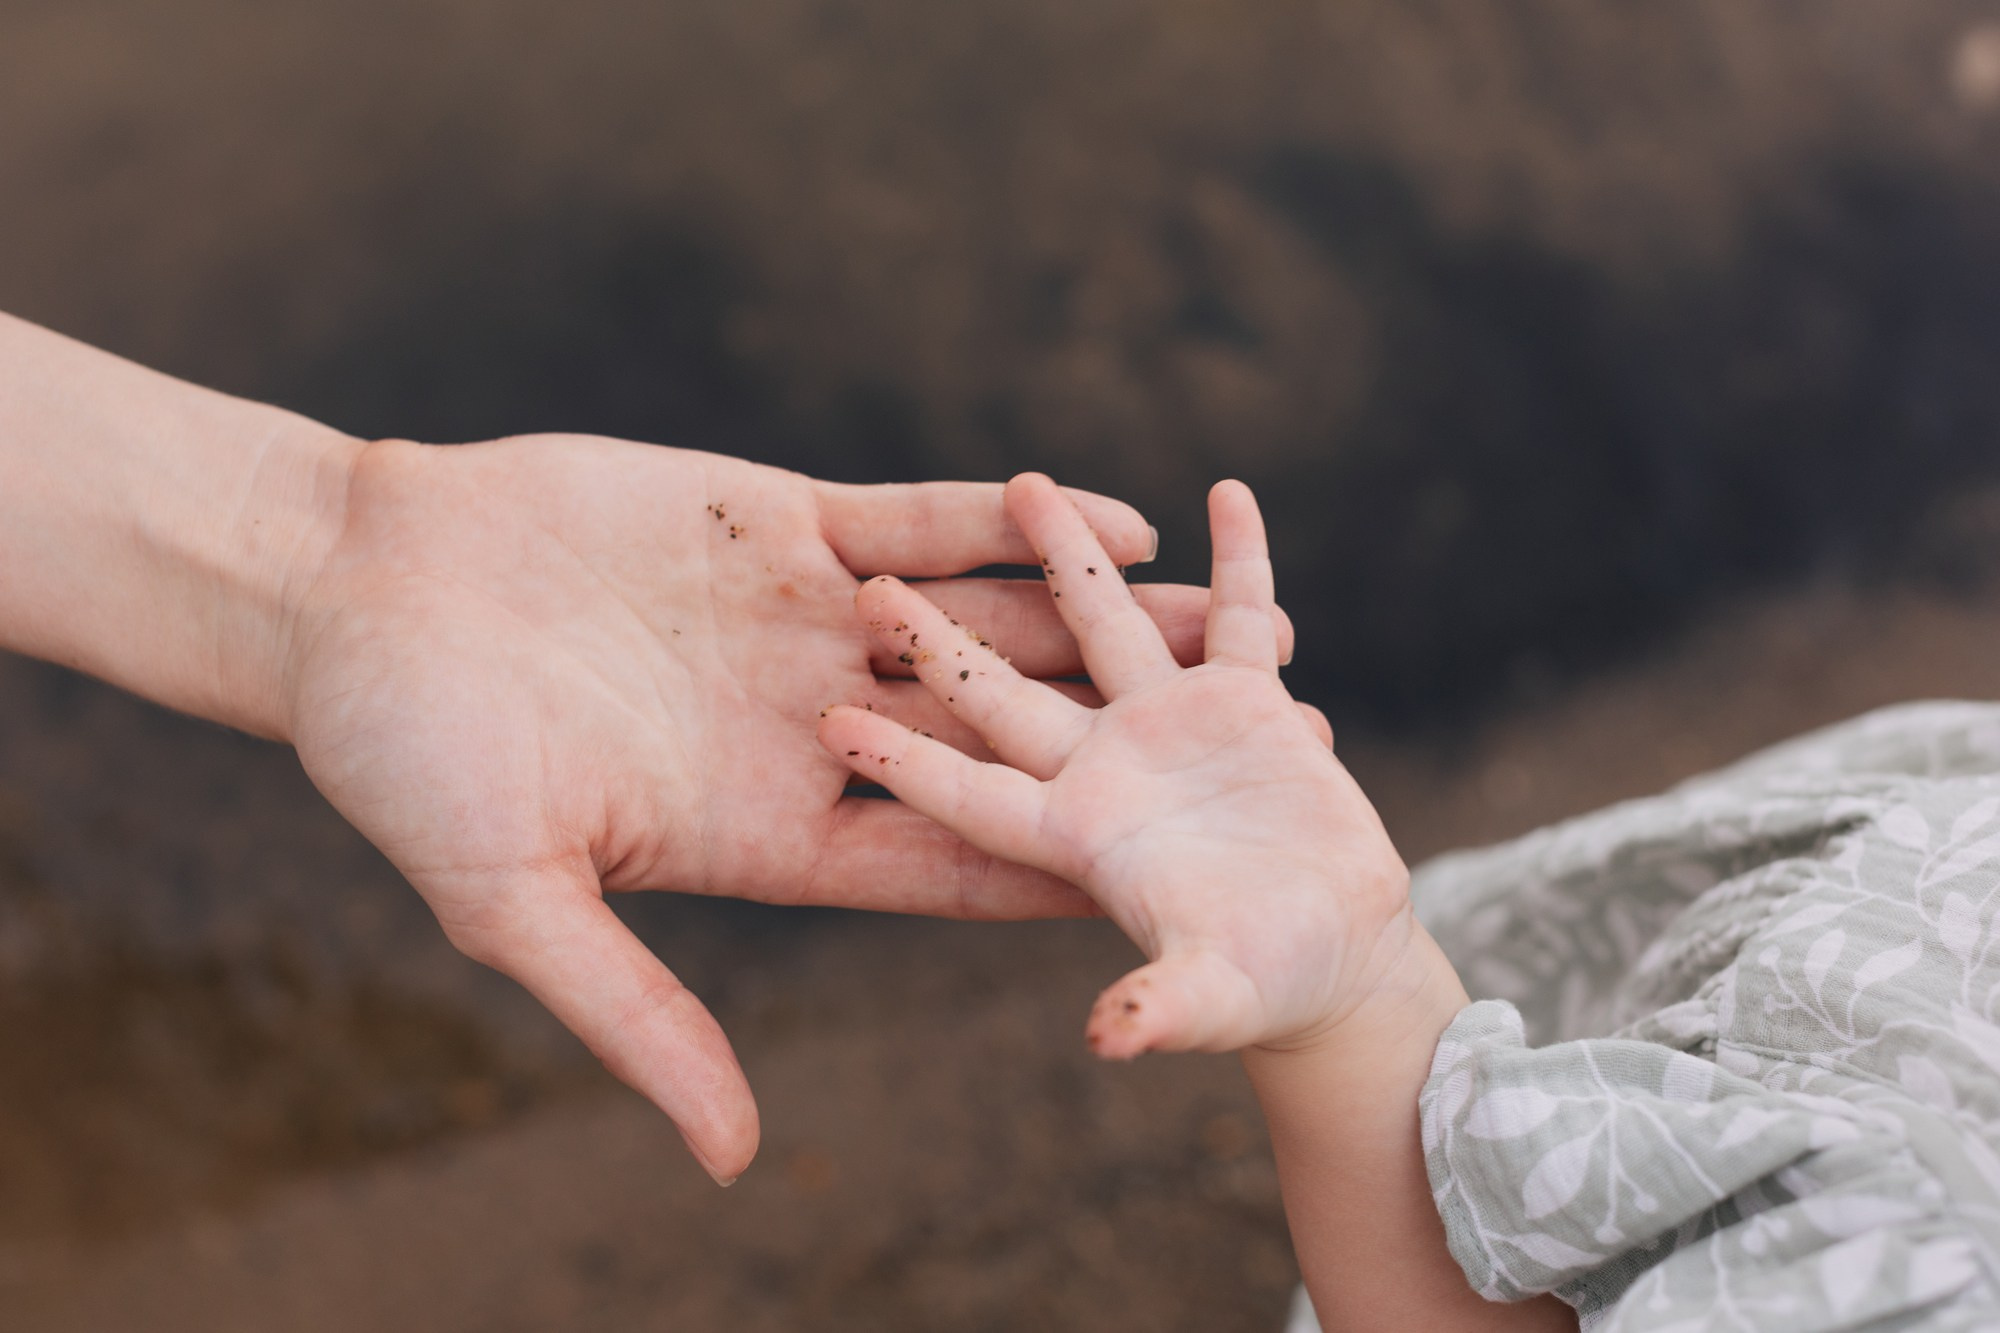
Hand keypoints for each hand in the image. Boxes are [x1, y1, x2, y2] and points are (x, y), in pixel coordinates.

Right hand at [280, 437, 1291, 1181]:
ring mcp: (804, 620)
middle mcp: (808, 725)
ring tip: (1235, 636)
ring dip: (1104, 628)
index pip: (948, 858)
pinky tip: (1116, 517)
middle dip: (1130, 754)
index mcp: (767, 827)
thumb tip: (733, 1158)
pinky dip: (1011, 517)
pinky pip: (924, 519)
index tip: (1182, 894)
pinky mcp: (780, 523)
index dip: (1065, 877)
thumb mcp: (515, 904)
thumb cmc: (410, 755)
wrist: (346, 589)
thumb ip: (638, 1018)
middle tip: (1266, 762)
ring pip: (989, 627)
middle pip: (1004, 745)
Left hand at [819, 474, 1412, 1058]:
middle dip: (943, 642)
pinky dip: (1238, 560)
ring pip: (1104, 624)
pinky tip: (1227, 493)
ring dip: (1071, 558)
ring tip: (1030, 484)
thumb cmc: (1269, 988)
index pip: (968, 796)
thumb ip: (1168, 1009)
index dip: (906, 761)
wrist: (1332, 952)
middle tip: (874, 589)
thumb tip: (1111, 1039)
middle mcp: (1100, 771)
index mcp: (1074, 839)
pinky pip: (1233, 616)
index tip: (833, 720)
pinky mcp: (1241, 702)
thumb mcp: (1218, 997)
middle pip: (1004, 695)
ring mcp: (1165, 726)